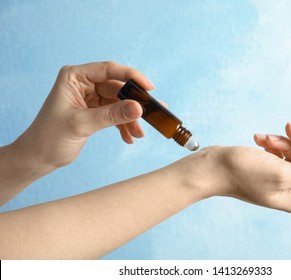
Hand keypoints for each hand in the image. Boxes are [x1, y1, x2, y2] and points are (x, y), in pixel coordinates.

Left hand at [13, 61, 153, 169]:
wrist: (39, 157)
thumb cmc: (49, 137)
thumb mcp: (82, 124)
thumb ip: (111, 115)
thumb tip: (138, 108)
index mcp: (74, 77)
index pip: (108, 70)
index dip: (131, 76)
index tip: (149, 88)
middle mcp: (84, 84)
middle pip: (118, 87)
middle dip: (134, 103)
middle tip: (151, 113)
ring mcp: (90, 98)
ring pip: (120, 103)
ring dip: (130, 118)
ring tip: (139, 133)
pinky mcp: (95, 111)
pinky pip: (116, 114)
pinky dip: (124, 125)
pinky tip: (129, 137)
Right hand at [186, 121, 290, 212]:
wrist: (211, 167)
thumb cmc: (242, 171)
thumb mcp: (282, 173)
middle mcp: (290, 190)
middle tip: (287, 126)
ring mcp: (278, 179)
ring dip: (281, 141)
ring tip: (263, 138)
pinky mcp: (267, 169)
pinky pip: (280, 152)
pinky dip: (271, 143)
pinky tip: (257, 139)